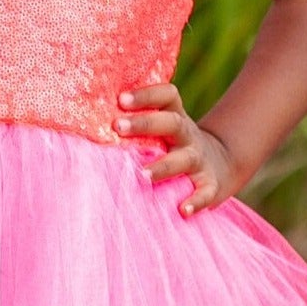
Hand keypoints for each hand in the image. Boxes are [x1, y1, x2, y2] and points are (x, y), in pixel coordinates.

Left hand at [113, 82, 240, 215]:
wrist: (221, 164)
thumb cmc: (173, 145)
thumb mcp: (162, 128)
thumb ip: (135, 125)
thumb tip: (85, 117)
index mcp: (174, 117)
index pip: (166, 96)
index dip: (146, 94)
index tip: (120, 99)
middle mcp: (187, 136)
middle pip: (171, 123)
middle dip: (145, 124)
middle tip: (117, 126)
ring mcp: (199, 160)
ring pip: (185, 159)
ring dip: (164, 166)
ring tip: (142, 175)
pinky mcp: (211, 184)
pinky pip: (206, 192)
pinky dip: (197, 201)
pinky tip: (183, 210)